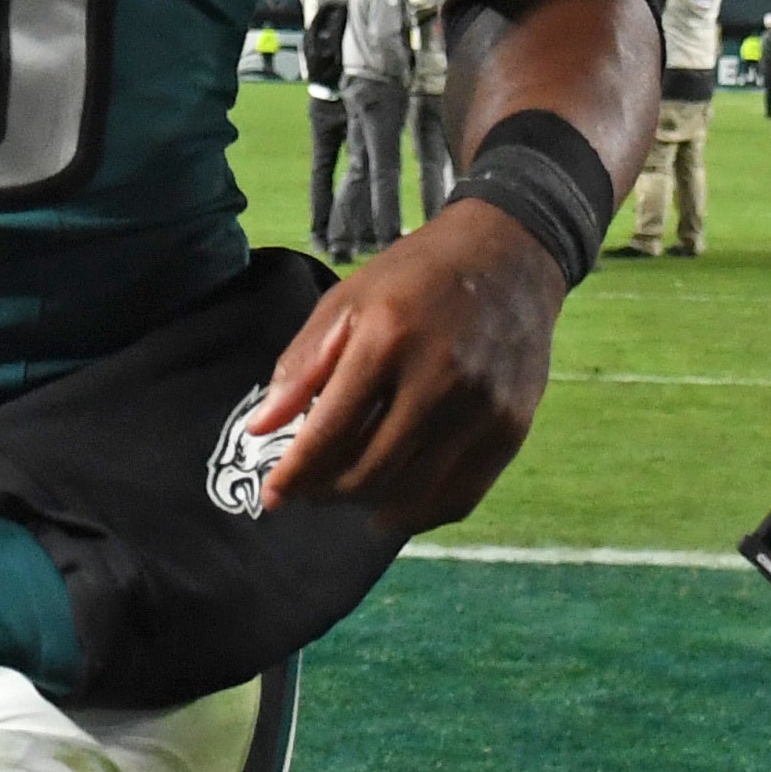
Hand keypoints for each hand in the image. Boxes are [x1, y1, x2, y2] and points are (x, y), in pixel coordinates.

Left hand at [249, 199, 558, 537]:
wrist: (508, 256)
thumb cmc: (414, 276)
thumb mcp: (346, 301)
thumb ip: (301, 366)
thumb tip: (260, 430)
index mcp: (387, 339)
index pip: (330, 430)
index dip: (295, 473)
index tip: (270, 496)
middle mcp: (438, 379)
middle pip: (370, 471)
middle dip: (327, 492)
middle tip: (309, 490)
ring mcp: (481, 409)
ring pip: (412, 492)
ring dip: (369, 505)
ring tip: (346, 495)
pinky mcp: (511, 429)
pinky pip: (459, 497)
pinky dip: (418, 514)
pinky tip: (392, 509)